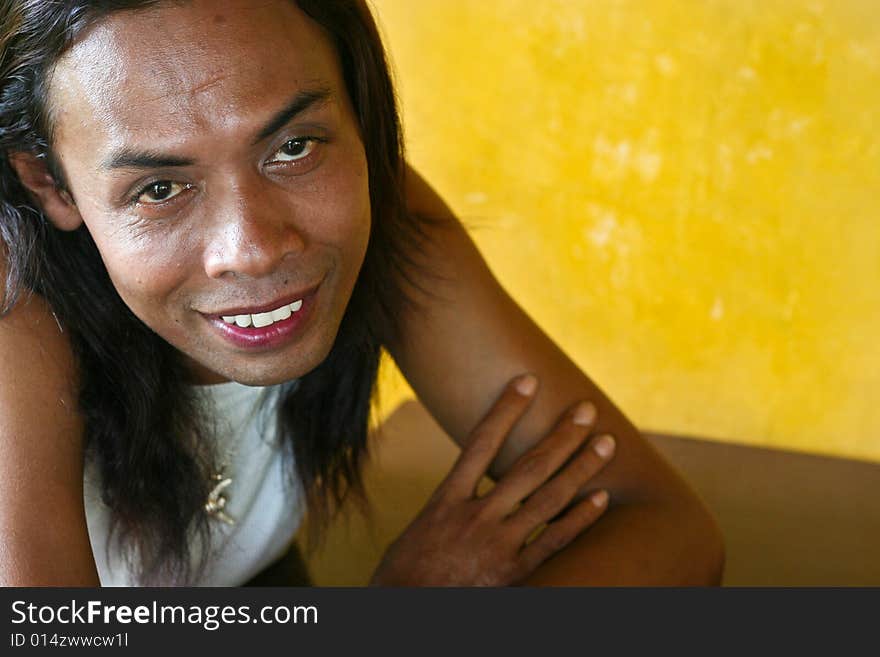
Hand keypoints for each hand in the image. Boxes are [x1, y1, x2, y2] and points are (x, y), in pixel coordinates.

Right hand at [369, 374, 615, 585]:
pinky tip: (600, 498)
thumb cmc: (404, 575)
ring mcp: (498, 545)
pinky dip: (579, 519)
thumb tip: (469, 485)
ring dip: (581, 468)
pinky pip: (554, 541)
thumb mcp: (419, 529)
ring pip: (549, 498)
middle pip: (528, 466)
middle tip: (586, 409)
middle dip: (561, 435)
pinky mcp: (514, 574)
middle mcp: (476, 516)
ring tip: (606, 444)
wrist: (405, 612)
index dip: (506, 409)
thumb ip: (450, 505)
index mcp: (447, 500)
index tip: (528, 381)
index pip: (481, 443)